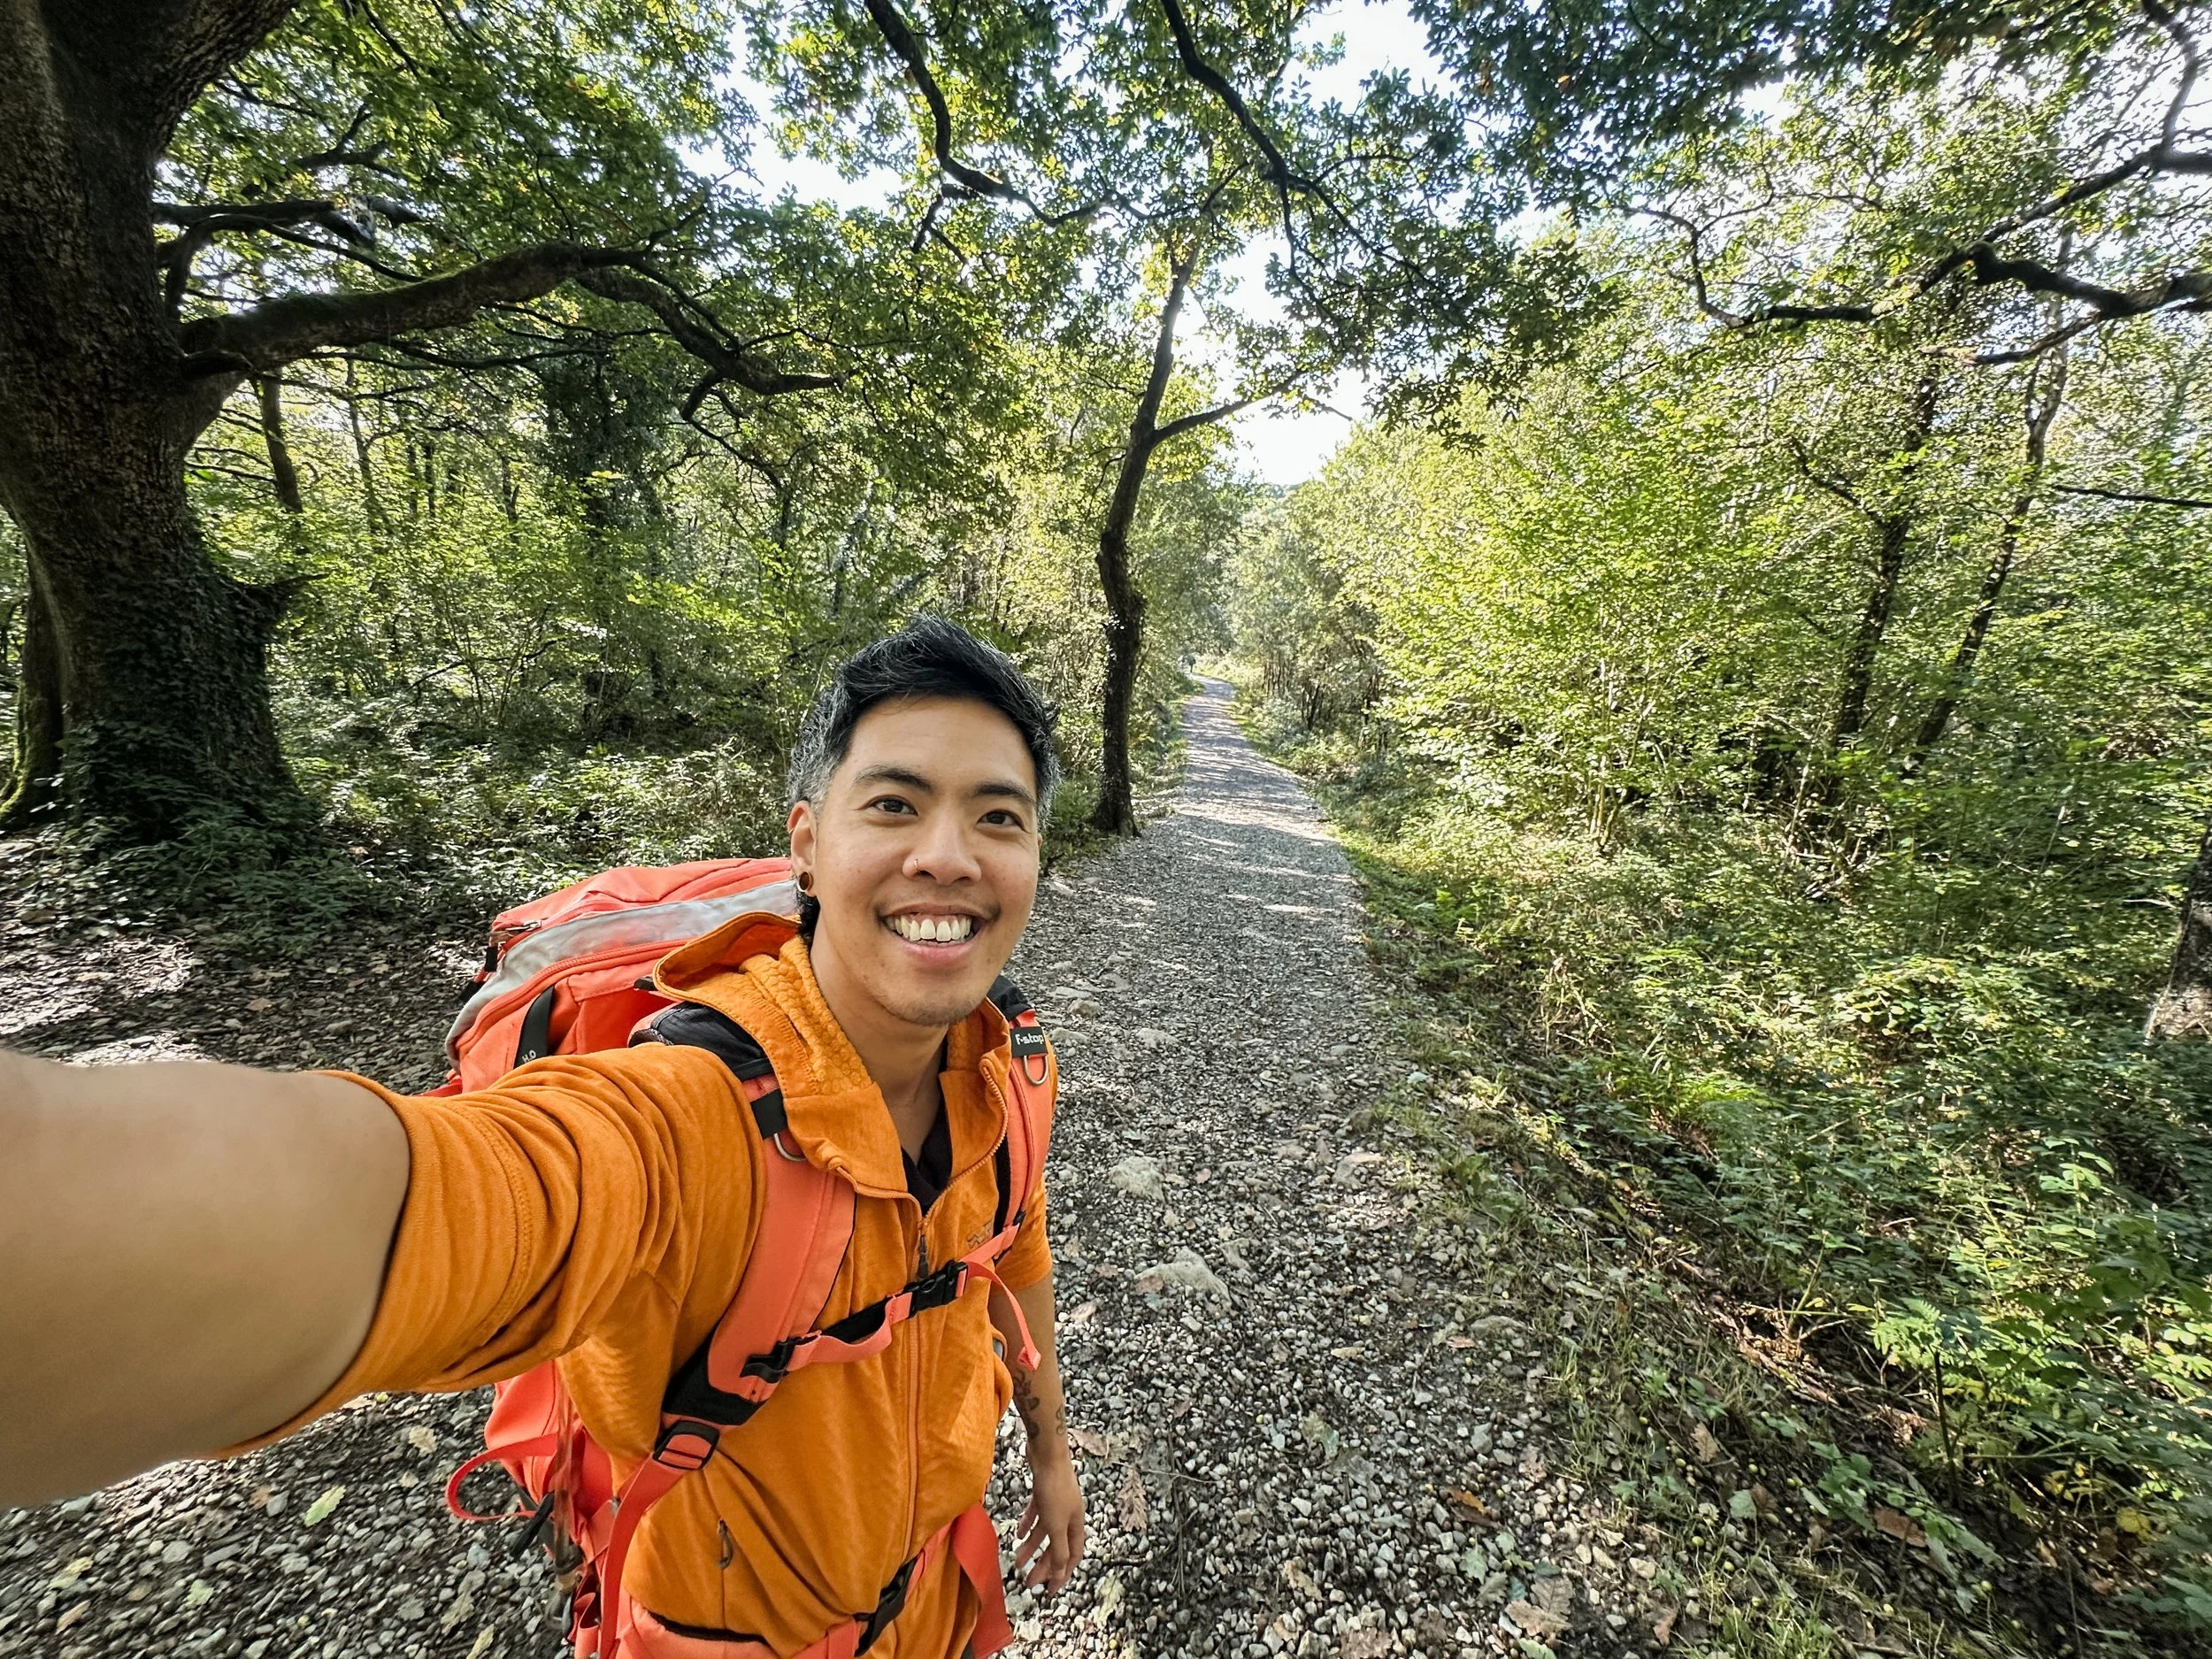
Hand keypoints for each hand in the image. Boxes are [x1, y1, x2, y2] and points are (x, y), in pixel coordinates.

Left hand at [1011, 1449, 1085, 1592]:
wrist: (1047, 1453)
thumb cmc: (1054, 1488)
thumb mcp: (1056, 1525)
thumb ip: (1058, 1550)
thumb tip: (1058, 1574)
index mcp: (1076, 1524)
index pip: (1072, 1555)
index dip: (1062, 1574)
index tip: (1049, 1590)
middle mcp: (1068, 1514)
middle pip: (1056, 1546)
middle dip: (1043, 1565)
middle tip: (1028, 1582)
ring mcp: (1056, 1502)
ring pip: (1044, 1531)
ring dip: (1031, 1547)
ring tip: (1017, 1561)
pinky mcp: (1043, 1492)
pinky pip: (1036, 1514)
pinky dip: (1027, 1524)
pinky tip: (1017, 1533)